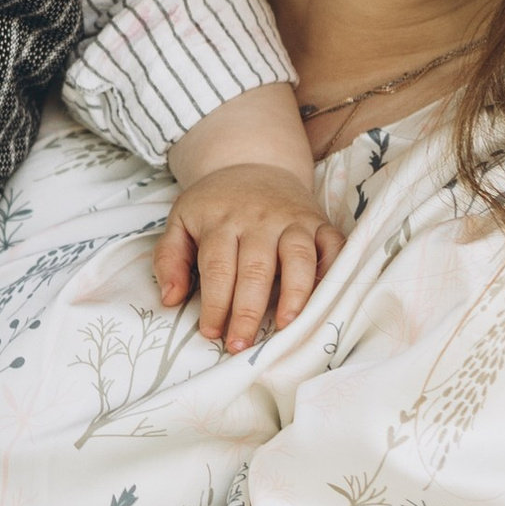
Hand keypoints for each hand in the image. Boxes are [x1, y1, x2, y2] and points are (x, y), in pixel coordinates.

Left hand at [154, 165, 343, 355]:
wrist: (253, 161)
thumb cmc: (215, 204)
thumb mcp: (180, 220)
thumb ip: (169, 258)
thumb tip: (171, 299)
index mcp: (222, 221)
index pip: (218, 268)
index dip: (215, 303)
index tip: (211, 332)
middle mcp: (260, 219)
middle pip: (256, 269)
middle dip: (248, 311)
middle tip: (240, 344)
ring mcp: (293, 219)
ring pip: (298, 257)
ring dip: (295, 294)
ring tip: (285, 326)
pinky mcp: (319, 220)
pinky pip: (333, 245)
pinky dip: (335, 270)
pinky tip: (325, 299)